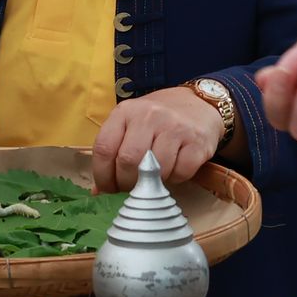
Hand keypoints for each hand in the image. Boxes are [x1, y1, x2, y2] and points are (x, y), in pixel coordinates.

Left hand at [93, 87, 227, 191]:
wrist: (199, 104)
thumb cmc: (158, 119)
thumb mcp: (131, 125)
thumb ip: (113, 152)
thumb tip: (97, 191)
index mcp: (126, 111)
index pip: (104, 148)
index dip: (102, 175)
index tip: (108, 188)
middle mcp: (149, 115)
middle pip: (127, 160)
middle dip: (126, 183)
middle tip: (131, 188)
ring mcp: (175, 127)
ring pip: (155, 170)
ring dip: (152, 183)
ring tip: (154, 178)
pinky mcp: (197, 142)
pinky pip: (180, 172)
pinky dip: (175, 178)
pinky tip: (174, 169)